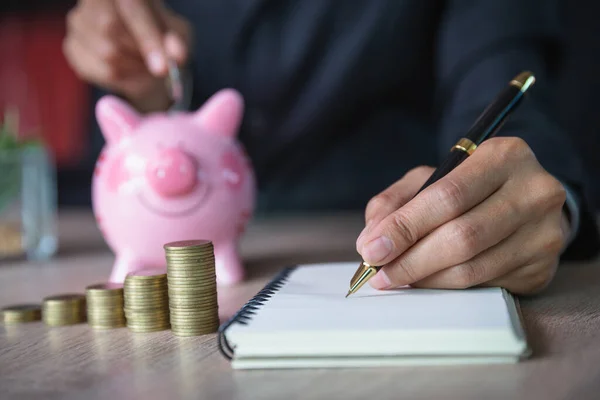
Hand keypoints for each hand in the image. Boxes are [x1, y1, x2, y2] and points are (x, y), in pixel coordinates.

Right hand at [63, 0, 191, 111]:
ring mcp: (78, 21)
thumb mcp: (178, 36)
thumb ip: (177, 43)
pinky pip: (98, 71)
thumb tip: (177, 55)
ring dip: (133, 68)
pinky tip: (129, 71)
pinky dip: (122, 79)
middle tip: (157, 66)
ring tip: (144, 65)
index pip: (132, 8)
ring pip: (105, 53)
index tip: (163, 68)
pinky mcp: (71, 46)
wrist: (144, 55)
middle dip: (139, 53)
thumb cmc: (162, 38)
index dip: (148, 39)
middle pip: (109, 28)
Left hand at [356, 137, 568, 294]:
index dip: (406, 227)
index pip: (448, 196)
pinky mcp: (543, 268)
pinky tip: (429, 282)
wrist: (527, 201)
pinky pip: (485, 286)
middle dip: (411, 260)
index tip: (372, 250)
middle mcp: (534, 192)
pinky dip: (448, 288)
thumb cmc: (471, 186)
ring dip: (426, 279)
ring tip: (397, 278)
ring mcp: (544, 233)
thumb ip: (395, 201)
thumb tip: (371, 241)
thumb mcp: (431, 178)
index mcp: (504, 156)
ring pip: (473, 268)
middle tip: (379, 274)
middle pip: (462, 236)